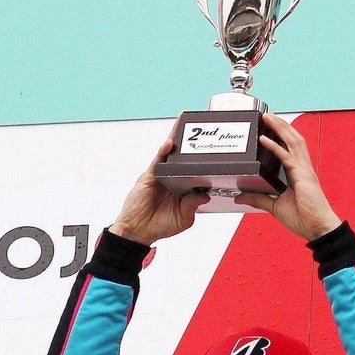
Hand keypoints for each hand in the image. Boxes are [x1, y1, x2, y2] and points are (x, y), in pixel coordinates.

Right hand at [109, 126, 208, 244]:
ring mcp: (161, 176)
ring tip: (184, 123)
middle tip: (200, 125)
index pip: (194, 170)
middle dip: (189, 142)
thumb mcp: (183, 218)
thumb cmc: (159, 225)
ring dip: (176, 139)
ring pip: (169, 154)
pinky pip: (157, 161)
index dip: (203, 160)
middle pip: (182, 157)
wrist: (137, 231)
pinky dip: (163, 151)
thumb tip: (205, 194)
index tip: (216, 150)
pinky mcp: (149, 177)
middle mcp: (172, 179)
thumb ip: (193, 206)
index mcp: (183, 188)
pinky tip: (170, 143)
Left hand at [234, 113, 342, 240]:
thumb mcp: (275, 206)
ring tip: (268, 117)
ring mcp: (304, 170)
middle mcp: (303, 168)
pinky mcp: (302, 176)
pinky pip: (287, 157)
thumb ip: (258, 199)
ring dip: (280, 128)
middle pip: (293, 139)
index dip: (282, 134)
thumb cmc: (304, 218)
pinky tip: (264, 139)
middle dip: (281, 125)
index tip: (270, 125)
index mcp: (298, 173)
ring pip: (293, 141)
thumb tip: (240, 196)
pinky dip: (275, 146)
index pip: (290, 147)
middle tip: (267, 114)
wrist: (317, 228)